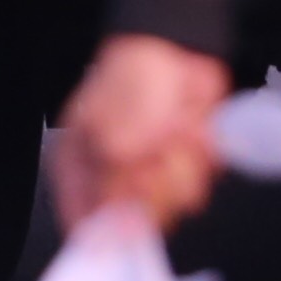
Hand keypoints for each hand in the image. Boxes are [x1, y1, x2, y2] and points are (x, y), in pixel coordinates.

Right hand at [54, 32, 231, 230]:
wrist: (176, 48)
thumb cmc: (132, 78)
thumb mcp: (112, 132)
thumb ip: (113, 183)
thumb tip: (113, 232)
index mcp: (79, 171)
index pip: (86, 225)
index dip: (110, 230)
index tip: (132, 215)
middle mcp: (113, 180)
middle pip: (137, 219)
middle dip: (155, 183)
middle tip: (154, 150)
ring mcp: (151, 176)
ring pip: (173, 202)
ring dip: (182, 163)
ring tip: (173, 130)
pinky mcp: (183, 168)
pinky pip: (199, 184)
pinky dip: (201, 155)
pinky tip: (190, 129)